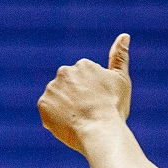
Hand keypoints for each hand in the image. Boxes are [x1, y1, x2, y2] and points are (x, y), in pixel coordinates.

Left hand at [38, 34, 131, 152]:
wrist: (100, 131)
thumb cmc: (114, 107)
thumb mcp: (121, 80)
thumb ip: (120, 57)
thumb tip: (124, 35)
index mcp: (83, 65)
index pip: (84, 81)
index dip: (92, 95)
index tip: (98, 103)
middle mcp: (64, 72)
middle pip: (68, 87)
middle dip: (75, 98)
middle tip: (87, 112)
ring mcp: (52, 88)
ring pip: (57, 99)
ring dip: (64, 107)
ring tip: (79, 120)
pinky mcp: (43, 104)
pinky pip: (47, 111)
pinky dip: (55, 118)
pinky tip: (68, 124)